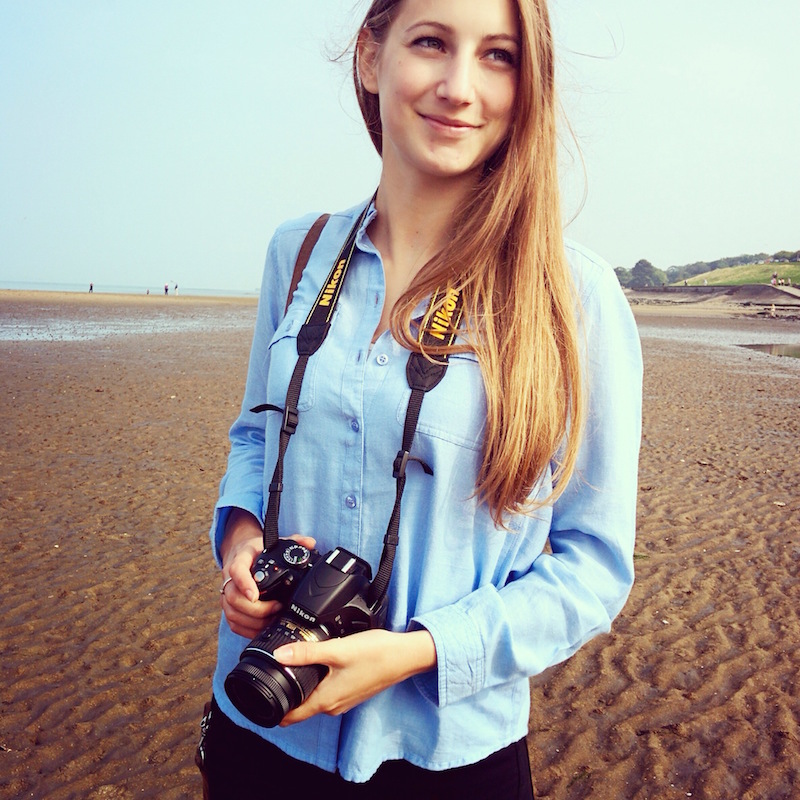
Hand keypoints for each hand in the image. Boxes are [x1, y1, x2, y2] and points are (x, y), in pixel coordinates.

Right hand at [219, 508, 314, 638]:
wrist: (240, 554)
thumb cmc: (257, 550)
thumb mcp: (273, 542)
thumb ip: (293, 541)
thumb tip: (310, 543)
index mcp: (240, 559)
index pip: (237, 570)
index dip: (244, 584)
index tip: (255, 595)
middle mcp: (230, 578)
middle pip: (233, 597)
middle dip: (256, 608)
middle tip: (277, 607)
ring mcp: (227, 594)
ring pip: (232, 613)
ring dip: (253, 620)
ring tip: (273, 618)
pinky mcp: (230, 608)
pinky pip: (233, 624)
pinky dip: (248, 629)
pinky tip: (263, 627)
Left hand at [274, 628, 436, 724]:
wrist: (405, 656)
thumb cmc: (375, 654)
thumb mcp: (337, 650)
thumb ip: (307, 652)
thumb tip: (279, 655)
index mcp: (326, 700)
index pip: (291, 717)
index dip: (272, 709)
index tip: (260, 692)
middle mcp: (333, 705)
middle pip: (300, 707)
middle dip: (285, 694)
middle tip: (273, 671)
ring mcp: (344, 699)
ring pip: (314, 697)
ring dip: (302, 686)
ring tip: (292, 664)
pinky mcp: (351, 690)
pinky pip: (327, 691)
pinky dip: (317, 681)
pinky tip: (318, 663)